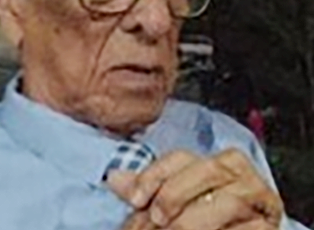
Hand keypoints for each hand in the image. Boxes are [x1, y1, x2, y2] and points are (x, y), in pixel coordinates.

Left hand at [108, 148, 282, 229]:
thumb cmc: (203, 218)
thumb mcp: (174, 202)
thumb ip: (149, 189)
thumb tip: (112, 178)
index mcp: (215, 160)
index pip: (181, 158)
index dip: (156, 175)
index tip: (137, 200)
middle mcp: (239, 172)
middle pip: (206, 170)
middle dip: (175, 195)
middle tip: (156, 219)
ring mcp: (258, 198)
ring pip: (225, 201)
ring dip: (192, 222)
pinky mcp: (268, 226)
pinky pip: (246, 228)